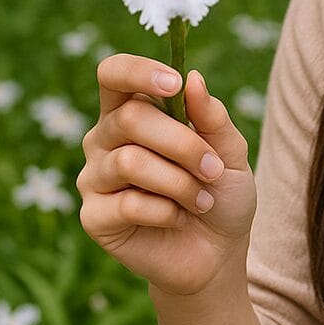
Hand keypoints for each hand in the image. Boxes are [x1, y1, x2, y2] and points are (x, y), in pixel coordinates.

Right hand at [78, 54, 256, 296]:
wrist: (217, 252)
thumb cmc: (219, 192)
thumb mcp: (230, 151)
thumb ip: (211, 116)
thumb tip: (193, 78)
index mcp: (131, 111)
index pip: (113, 74)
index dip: (139, 72)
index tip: (175, 83)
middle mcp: (104, 139)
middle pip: (130, 118)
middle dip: (183, 143)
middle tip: (213, 169)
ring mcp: (94, 178)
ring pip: (130, 161)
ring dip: (179, 182)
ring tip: (201, 200)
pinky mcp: (93, 217)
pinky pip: (128, 203)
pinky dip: (166, 212)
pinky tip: (176, 218)